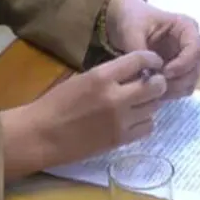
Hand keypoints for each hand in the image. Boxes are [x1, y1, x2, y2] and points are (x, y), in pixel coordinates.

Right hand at [1, 50, 167, 177]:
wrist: (42, 134)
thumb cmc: (55, 103)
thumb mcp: (80, 79)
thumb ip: (107, 75)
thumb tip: (131, 73)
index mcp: (101, 76)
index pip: (139, 60)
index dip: (151, 59)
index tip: (154, 62)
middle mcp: (116, 97)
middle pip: (155, 86)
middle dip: (157, 82)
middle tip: (152, 83)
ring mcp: (121, 120)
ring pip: (154, 107)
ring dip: (150, 102)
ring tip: (140, 101)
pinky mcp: (121, 139)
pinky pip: (148, 127)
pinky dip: (145, 121)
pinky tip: (134, 119)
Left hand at [105, 0, 199, 99]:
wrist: (123, 20)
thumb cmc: (131, 18)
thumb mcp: (132, 29)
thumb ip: (140, 51)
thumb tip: (146, 75)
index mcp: (186, 28)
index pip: (195, 50)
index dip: (183, 65)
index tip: (164, 73)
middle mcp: (191, 45)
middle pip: (195, 70)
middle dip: (177, 82)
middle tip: (156, 87)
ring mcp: (185, 60)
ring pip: (189, 82)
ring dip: (173, 90)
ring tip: (152, 92)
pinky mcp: (177, 73)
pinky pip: (180, 88)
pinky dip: (168, 93)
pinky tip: (152, 93)